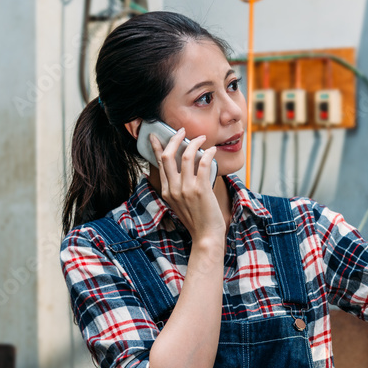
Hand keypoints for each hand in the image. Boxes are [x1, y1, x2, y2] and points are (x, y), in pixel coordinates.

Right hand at [150, 129, 223, 244]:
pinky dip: (208, 153)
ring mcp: (186, 189)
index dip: (157, 147)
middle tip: (182, 131)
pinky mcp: (201, 189)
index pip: (159, 164)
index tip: (156, 136)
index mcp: (167, 191)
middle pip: (168, 156)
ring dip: (194, 143)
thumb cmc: (197, 220)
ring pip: (187, 156)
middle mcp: (174, 188)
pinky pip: (203, 164)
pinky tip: (212, 150)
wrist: (206, 236)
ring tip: (201, 138)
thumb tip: (184, 170)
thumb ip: (178, 188)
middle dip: (174, 139)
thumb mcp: (180, 204)